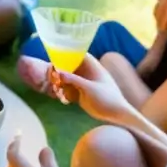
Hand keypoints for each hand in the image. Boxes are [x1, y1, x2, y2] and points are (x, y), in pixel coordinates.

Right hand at [21, 54, 135, 125]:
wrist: (116, 115)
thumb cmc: (107, 98)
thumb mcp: (90, 88)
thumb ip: (74, 79)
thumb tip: (57, 72)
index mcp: (93, 68)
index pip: (80, 54)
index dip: (70, 52)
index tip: (57, 51)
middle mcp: (87, 74)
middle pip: (71, 66)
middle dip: (61, 67)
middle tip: (50, 71)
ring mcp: (84, 83)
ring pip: (68, 77)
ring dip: (60, 80)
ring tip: (53, 84)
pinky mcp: (81, 93)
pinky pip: (68, 88)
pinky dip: (63, 90)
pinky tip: (59, 94)